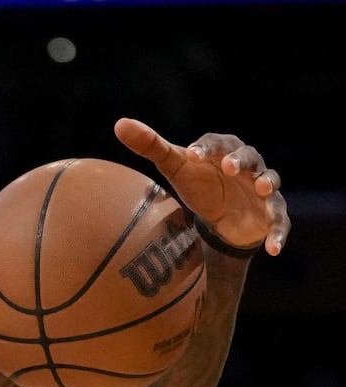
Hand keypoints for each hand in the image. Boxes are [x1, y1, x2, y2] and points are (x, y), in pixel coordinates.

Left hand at [115, 117, 288, 255]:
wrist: (220, 216)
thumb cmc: (198, 183)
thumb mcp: (174, 166)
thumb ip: (150, 145)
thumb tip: (120, 124)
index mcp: (223, 151)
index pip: (216, 143)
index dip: (205, 148)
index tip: (191, 154)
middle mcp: (248, 166)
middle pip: (249, 157)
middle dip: (240, 161)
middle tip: (229, 166)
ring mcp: (261, 189)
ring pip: (270, 182)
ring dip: (268, 183)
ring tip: (263, 188)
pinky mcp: (271, 213)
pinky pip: (279, 221)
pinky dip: (278, 233)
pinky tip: (273, 249)